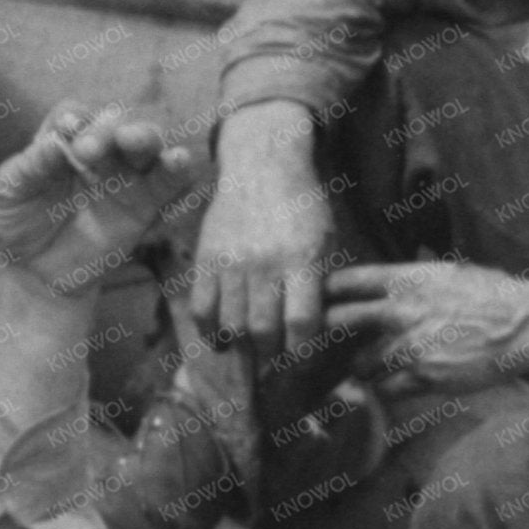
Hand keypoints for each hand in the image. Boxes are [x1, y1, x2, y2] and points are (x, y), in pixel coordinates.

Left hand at [0, 106, 196, 298]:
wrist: (38, 269)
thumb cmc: (20, 219)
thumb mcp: (9, 191)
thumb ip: (30, 166)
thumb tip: (53, 144)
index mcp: (66, 138)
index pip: (77, 114)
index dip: (75, 119)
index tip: (66, 131)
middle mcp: (102, 149)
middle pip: (119, 121)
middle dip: (108, 128)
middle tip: (88, 150)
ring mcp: (128, 175)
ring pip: (150, 145)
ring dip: (147, 137)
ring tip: (138, 140)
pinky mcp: (148, 205)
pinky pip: (171, 184)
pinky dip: (179, 171)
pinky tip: (179, 162)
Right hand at [193, 109, 338, 357]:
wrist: (264, 167)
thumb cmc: (303, 210)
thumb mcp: (326, 242)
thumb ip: (320, 286)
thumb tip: (312, 335)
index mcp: (303, 260)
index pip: (302, 323)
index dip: (302, 352)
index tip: (302, 361)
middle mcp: (266, 264)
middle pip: (263, 331)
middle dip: (271, 355)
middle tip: (275, 358)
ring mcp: (232, 262)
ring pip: (231, 325)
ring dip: (242, 346)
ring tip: (250, 349)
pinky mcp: (206, 259)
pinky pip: (202, 308)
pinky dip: (209, 331)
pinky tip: (220, 338)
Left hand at [324, 260, 528, 389]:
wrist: (524, 324)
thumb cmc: (494, 295)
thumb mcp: (450, 272)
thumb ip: (415, 280)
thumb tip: (394, 282)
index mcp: (407, 279)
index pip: (346, 282)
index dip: (330, 293)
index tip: (326, 301)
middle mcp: (401, 311)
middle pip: (339, 322)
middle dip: (333, 333)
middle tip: (334, 342)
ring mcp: (410, 346)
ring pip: (359, 365)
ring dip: (363, 369)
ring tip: (369, 369)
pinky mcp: (424, 377)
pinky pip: (386, 390)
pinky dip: (387, 390)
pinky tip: (396, 386)